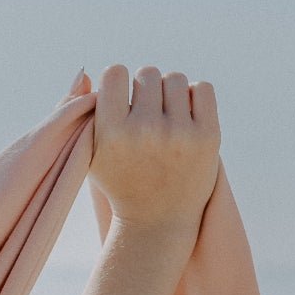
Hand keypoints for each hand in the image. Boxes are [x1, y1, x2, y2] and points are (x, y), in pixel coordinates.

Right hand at [80, 64, 219, 235]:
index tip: (121, 100)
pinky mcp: (207, 135)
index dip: (118, 83)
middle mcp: (144, 131)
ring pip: (175, 78)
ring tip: (164, 120)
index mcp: (111, 134)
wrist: (155, 221)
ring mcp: (178, 133)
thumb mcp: (92, 155)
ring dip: (169, 94)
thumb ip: (87, 115)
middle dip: (145, 91)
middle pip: (147, 74)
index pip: (115, 73)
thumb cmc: (120, 181)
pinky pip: (202, 88)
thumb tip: (88, 73)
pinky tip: (184, 121)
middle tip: (144, 117)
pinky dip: (194, 99)